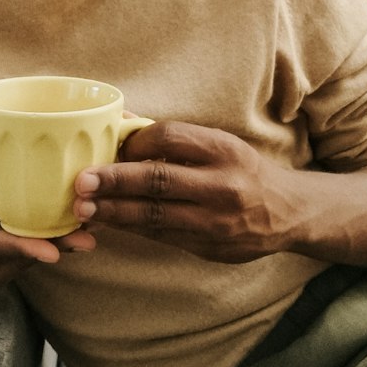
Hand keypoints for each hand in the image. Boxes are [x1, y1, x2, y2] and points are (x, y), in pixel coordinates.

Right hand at [0, 174, 95, 295]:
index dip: (24, 249)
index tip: (53, 252)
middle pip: (20, 263)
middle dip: (56, 248)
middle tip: (88, 237)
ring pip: (29, 265)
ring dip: (59, 248)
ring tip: (91, 229)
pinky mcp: (2, 277)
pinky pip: (28, 262)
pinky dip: (50, 245)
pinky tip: (75, 231)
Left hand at [73, 121, 292, 262]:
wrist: (286, 212)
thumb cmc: (241, 170)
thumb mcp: (217, 144)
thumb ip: (172, 137)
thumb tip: (121, 119)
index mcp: (223, 149)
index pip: (170, 136)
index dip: (136, 140)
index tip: (112, 146)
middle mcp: (222, 184)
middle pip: (158, 179)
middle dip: (114, 181)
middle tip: (81, 182)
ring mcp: (215, 220)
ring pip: (154, 215)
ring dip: (114, 212)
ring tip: (83, 209)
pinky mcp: (208, 247)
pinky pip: (160, 236)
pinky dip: (131, 228)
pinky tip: (108, 222)